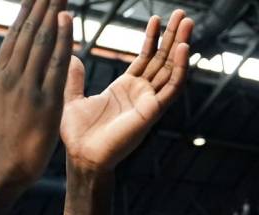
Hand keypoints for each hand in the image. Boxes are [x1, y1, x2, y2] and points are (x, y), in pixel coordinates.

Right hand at [0, 0, 72, 185]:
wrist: (7, 164)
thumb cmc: (0, 135)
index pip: (14, 35)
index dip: (26, 11)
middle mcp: (11, 76)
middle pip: (28, 32)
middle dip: (41, 4)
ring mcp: (27, 87)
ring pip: (41, 41)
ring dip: (52, 13)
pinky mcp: (45, 99)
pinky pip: (55, 63)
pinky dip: (62, 39)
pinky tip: (66, 18)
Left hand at [60, 10, 192, 172]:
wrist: (81, 157)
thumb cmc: (77, 135)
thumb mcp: (72, 99)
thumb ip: (75, 79)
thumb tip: (70, 57)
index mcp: (124, 88)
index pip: (145, 58)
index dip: (152, 39)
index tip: (157, 18)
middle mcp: (140, 93)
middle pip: (162, 59)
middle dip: (173, 36)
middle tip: (183, 13)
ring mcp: (148, 102)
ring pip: (171, 69)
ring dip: (181, 46)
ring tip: (188, 22)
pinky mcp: (152, 112)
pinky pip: (171, 88)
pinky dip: (179, 69)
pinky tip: (183, 49)